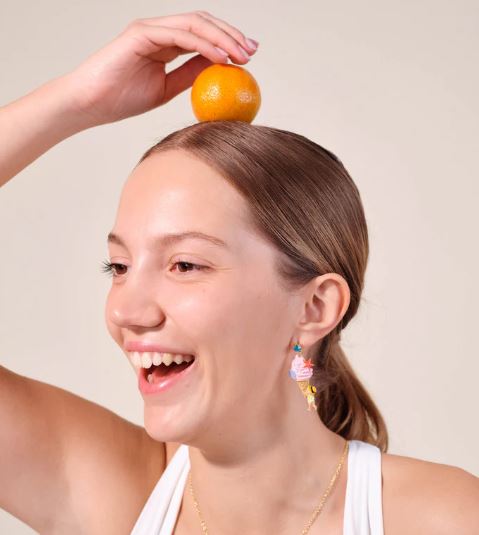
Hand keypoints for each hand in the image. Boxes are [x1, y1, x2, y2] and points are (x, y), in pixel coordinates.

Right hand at [62, 11, 258, 127]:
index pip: (203, 36)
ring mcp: (150, 29)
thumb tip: (216, 70)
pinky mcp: (141, 33)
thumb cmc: (121, 99)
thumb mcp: (166, 90)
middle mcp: (160, 31)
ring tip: (242, 54)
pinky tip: (220, 57)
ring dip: (223, 38)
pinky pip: (179, 34)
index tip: (248, 58)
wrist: (90, 104)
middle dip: (231, 35)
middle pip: (203, 24)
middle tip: (252, 51)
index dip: (227, 43)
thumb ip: (189, 76)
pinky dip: (203, 44)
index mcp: (165, 43)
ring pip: (195, 24)